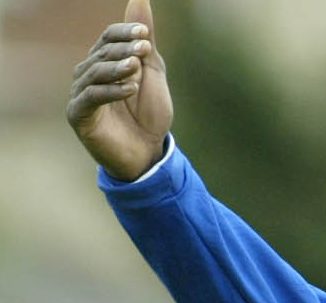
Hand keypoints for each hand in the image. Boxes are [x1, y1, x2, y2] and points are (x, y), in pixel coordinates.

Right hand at [66, 0, 171, 180]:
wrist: (148, 153)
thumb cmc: (149, 114)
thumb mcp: (151, 73)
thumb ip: (145, 41)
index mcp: (104, 61)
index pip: (108, 37)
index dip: (125, 33)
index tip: (145, 35)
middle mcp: (87, 73)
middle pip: (102, 52)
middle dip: (125, 49)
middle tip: (145, 49)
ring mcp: (81, 93)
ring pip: (96, 72)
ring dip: (118, 67)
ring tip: (137, 69)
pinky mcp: (79, 114)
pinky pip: (92, 97)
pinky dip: (112, 90)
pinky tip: (131, 87)